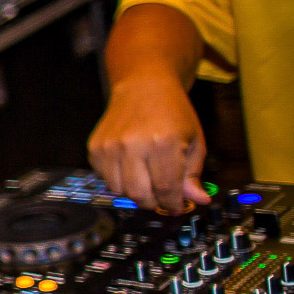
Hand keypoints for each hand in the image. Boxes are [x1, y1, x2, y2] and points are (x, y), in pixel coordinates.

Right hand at [88, 74, 210, 213]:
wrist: (143, 87)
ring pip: (120, 191)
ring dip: (135, 193)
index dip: (173, 204)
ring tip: (147, 180)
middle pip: (140, 195)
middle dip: (154, 202)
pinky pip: (105, 178)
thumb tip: (198, 200)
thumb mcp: (194, 141)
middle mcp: (133, 145)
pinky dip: (118, 180)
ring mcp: (110, 146)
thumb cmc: (172, 112)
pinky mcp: (95, 147)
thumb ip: (193, 174)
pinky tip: (131, 167)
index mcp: (163, 143)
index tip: (177, 206)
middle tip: (162, 196)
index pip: (166, 189)